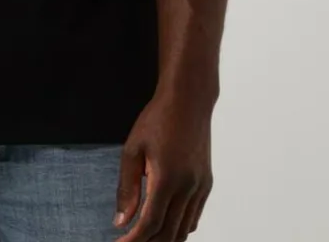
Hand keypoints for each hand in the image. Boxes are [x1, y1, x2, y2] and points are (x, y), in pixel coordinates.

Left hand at [113, 92, 213, 240]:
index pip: (151, 223)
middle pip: (169, 233)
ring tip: (145, 238)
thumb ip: (127, 188)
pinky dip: (180, 228)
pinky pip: (194, 217)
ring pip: (184, 229)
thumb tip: (121, 221)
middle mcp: (188, 187)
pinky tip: (165, 226)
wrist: (188, 101)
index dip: (135, 240)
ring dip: (165, 238)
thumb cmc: (158, 119)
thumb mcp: (132, 150)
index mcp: (167, 178)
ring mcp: (200, 187)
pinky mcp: (206, 184)